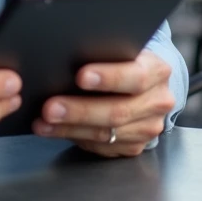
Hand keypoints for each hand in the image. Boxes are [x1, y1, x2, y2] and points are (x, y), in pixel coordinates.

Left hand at [31, 50, 173, 157]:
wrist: (145, 86)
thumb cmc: (123, 63)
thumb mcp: (120, 53)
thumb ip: (102, 56)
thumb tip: (62, 62)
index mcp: (156, 71)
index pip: (135, 76)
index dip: (108, 77)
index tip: (80, 76)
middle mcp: (157, 101)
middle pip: (118, 111)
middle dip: (80, 110)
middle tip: (50, 107)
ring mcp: (148, 127)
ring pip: (107, 133)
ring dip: (69, 128)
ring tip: (44, 121)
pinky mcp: (135, 146)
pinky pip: (101, 146)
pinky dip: (72, 137)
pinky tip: (52, 130)